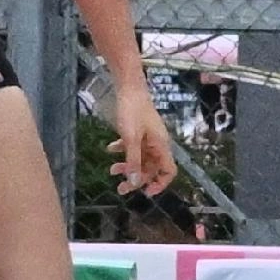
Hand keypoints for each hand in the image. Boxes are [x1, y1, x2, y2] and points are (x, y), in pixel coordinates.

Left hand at [106, 80, 176, 199]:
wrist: (129, 87)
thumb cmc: (132, 111)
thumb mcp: (130, 138)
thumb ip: (133, 161)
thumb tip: (134, 182)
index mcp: (161, 146)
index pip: (169, 171)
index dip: (160, 184)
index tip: (145, 192)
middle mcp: (158, 143)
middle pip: (151, 169)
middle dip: (136, 179)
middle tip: (120, 187)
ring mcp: (148, 137)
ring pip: (140, 159)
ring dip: (128, 166)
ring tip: (111, 170)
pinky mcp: (139, 131)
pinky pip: (133, 147)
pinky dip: (123, 151)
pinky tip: (110, 148)